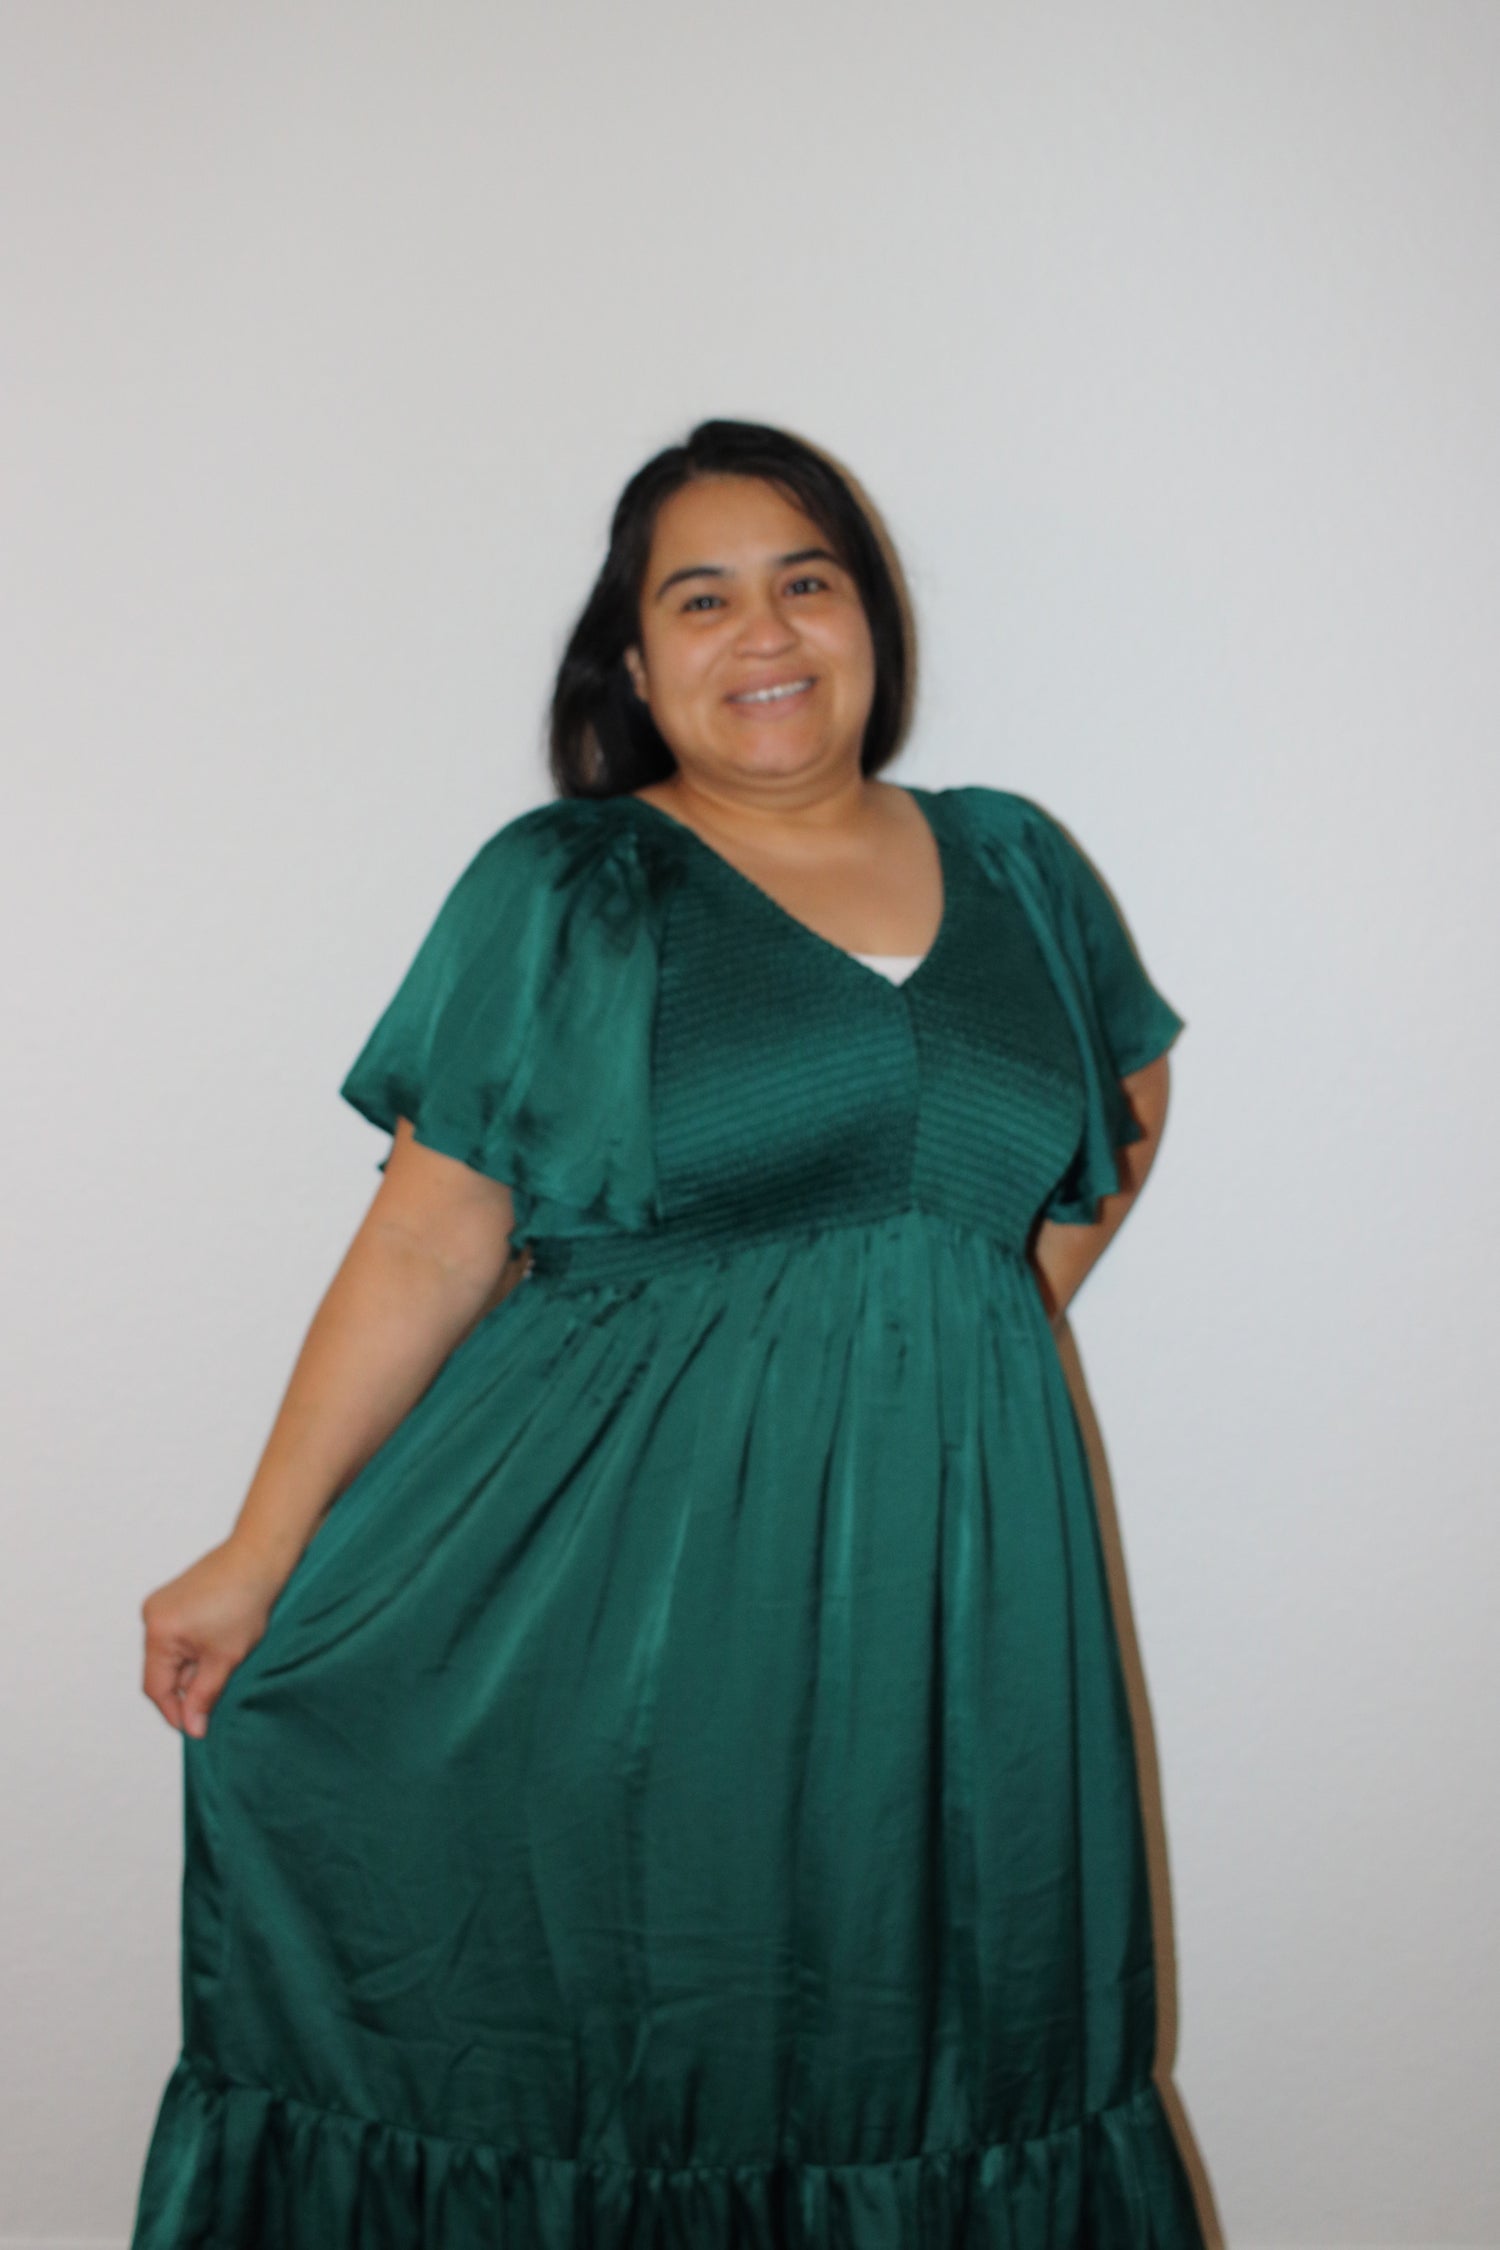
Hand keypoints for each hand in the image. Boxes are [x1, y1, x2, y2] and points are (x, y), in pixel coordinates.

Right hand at [140, 1539, 283, 1737]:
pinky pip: (180, 1636)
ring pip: (174, 1654)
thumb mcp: (226, 1658)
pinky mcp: (177, 1598)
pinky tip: (223, 1646)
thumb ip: (204, 1696)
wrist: (261, 1555)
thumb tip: (192, 1727)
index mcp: (158, 1631)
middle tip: (218, 1699)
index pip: (156, 1688)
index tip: (197, 1729)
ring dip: (195, 1667)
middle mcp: (152, 1616)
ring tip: (226, 1664)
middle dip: (189, 1688)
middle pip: (163, 1671)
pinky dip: (198, 1648)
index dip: (176, 1713)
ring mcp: (163, 1604)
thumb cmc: (246, 1600)